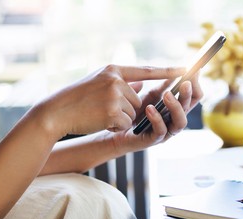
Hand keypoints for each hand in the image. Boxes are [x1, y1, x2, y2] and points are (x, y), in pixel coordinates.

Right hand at [33, 65, 184, 139]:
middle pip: (139, 100)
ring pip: (134, 113)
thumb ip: (122, 83)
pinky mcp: (113, 112)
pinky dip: (115, 126)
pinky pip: (126, 123)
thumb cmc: (78, 98)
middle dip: (127, 109)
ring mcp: (115, 96)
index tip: (186, 69)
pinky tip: (99, 120)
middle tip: (104, 108)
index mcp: (114, 70)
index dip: (167, 70)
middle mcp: (116, 80)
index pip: (146, 70)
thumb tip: (142, 85)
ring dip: (120, 118)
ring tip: (100, 113)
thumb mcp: (99, 82)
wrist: (57, 111)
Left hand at [110, 72, 203, 152]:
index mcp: (177, 108)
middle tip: (184, 83)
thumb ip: (163, 86)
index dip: (196, 84)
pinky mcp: (154, 140)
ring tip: (167, 95)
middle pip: (189, 108)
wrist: (117, 130)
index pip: (194, 96)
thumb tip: (175, 70)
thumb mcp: (150, 96)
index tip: (194, 70)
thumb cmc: (135, 112)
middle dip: (188, 94)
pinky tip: (149, 108)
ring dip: (176, 107)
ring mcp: (166, 131)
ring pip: (181, 122)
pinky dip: (157, 119)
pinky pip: (161, 131)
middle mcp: (175, 120)